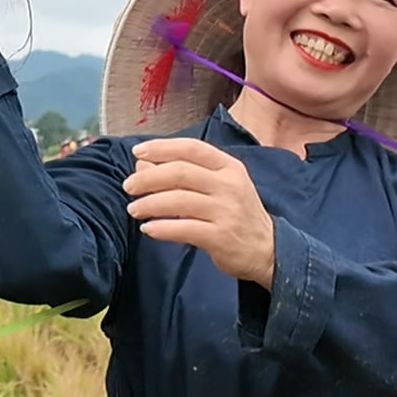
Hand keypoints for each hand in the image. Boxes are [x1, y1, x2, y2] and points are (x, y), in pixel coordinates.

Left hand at [123, 138, 274, 286]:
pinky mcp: (220, 237)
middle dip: (148, 178)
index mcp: (229, 167)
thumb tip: (143, 165)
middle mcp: (229, 185)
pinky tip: (148, 229)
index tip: (137, 152)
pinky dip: (161, 228)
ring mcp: (226, 211)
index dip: (162, 147)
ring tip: (134, 209)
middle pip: (180, 172)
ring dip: (150, 204)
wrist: (267, 250)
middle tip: (129, 186)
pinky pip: (183, 229)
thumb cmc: (236, 214)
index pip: (192, 148)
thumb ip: (183, 174)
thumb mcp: (217, 187)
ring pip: (178, 200)